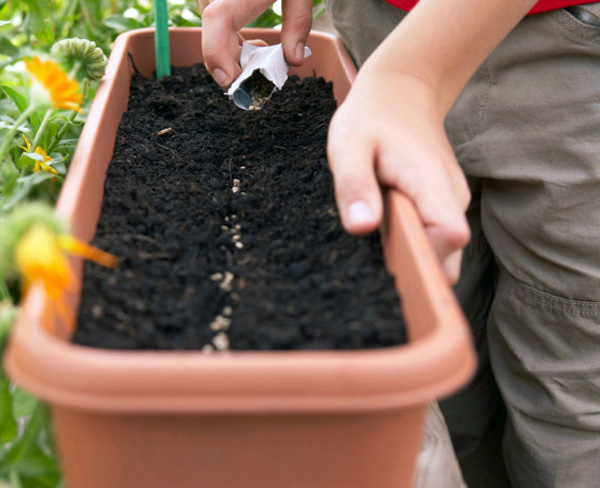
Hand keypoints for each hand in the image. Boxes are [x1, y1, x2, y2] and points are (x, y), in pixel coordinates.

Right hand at [198, 0, 312, 86]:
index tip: (227, 79)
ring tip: (266, 54)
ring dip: (237, 57)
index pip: (217, 19)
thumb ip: (298, 21)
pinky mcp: (214, 1)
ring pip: (215, 37)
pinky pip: (218, 29)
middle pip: (214, 36)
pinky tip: (258, 46)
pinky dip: (236, 46)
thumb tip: (294, 61)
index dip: (216, 52)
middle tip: (264, 81)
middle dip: (236, 66)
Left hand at [327, 68, 470, 282]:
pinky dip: (414, 247)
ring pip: (443, 251)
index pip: (450, 235)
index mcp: (430, 182)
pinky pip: (435, 239)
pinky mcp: (442, 206)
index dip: (425, 258)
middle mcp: (451, 196)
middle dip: (417, 271)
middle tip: (377, 266)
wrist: (401, 92)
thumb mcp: (349, 146)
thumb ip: (355, 185)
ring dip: (413, 259)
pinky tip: (387, 237)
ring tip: (379, 248)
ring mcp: (450, 202)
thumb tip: (362, 227)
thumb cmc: (372, 118)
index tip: (391, 264)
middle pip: (449, 254)